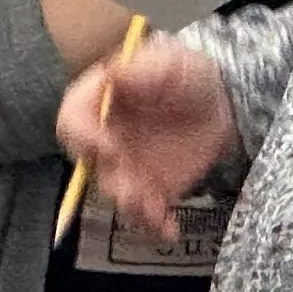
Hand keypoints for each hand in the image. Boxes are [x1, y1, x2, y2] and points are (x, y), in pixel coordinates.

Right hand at [57, 34, 236, 237]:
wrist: (221, 105)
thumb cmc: (189, 76)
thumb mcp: (171, 63)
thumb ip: (144, 69)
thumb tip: (110, 73)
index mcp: (99, 101)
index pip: (72, 120)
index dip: (83, 138)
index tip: (110, 149)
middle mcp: (104, 137)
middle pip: (89, 166)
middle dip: (110, 180)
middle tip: (135, 189)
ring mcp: (124, 166)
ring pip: (114, 194)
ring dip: (131, 207)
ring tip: (155, 210)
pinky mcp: (147, 189)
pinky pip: (143, 213)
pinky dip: (152, 225)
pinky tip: (168, 228)